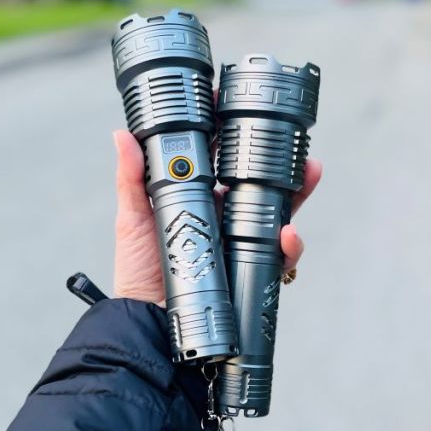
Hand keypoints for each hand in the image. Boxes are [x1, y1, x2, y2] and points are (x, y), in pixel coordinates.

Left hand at [113, 130, 322, 303]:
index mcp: (201, 199)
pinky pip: (279, 256)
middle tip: (296, 141)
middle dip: (284, 161)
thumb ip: (132, 178)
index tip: (245, 108)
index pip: (225, 160)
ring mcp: (241, 244)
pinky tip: (287, 234)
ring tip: (309, 174)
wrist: (148, 322)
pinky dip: (289, 244)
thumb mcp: (132, 219)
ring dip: (300, 193)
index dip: (237, 135)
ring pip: (280, 212)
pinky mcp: (252, 272)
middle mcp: (226, 218)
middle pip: (262, 182)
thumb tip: (122, 134)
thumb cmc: (139, 272)